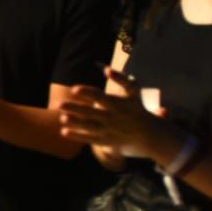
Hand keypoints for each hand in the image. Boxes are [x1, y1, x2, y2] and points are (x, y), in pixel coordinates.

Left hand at [59, 68, 176, 159]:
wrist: (151, 135)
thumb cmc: (139, 110)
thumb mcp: (134, 93)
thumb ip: (121, 79)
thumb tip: (106, 69)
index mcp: (118, 104)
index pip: (100, 97)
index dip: (87, 93)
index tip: (74, 89)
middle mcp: (112, 118)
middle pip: (91, 113)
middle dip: (75, 109)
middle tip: (60, 104)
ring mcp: (109, 131)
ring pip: (89, 127)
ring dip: (75, 123)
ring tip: (62, 118)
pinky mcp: (106, 141)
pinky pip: (89, 139)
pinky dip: (77, 136)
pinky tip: (63, 132)